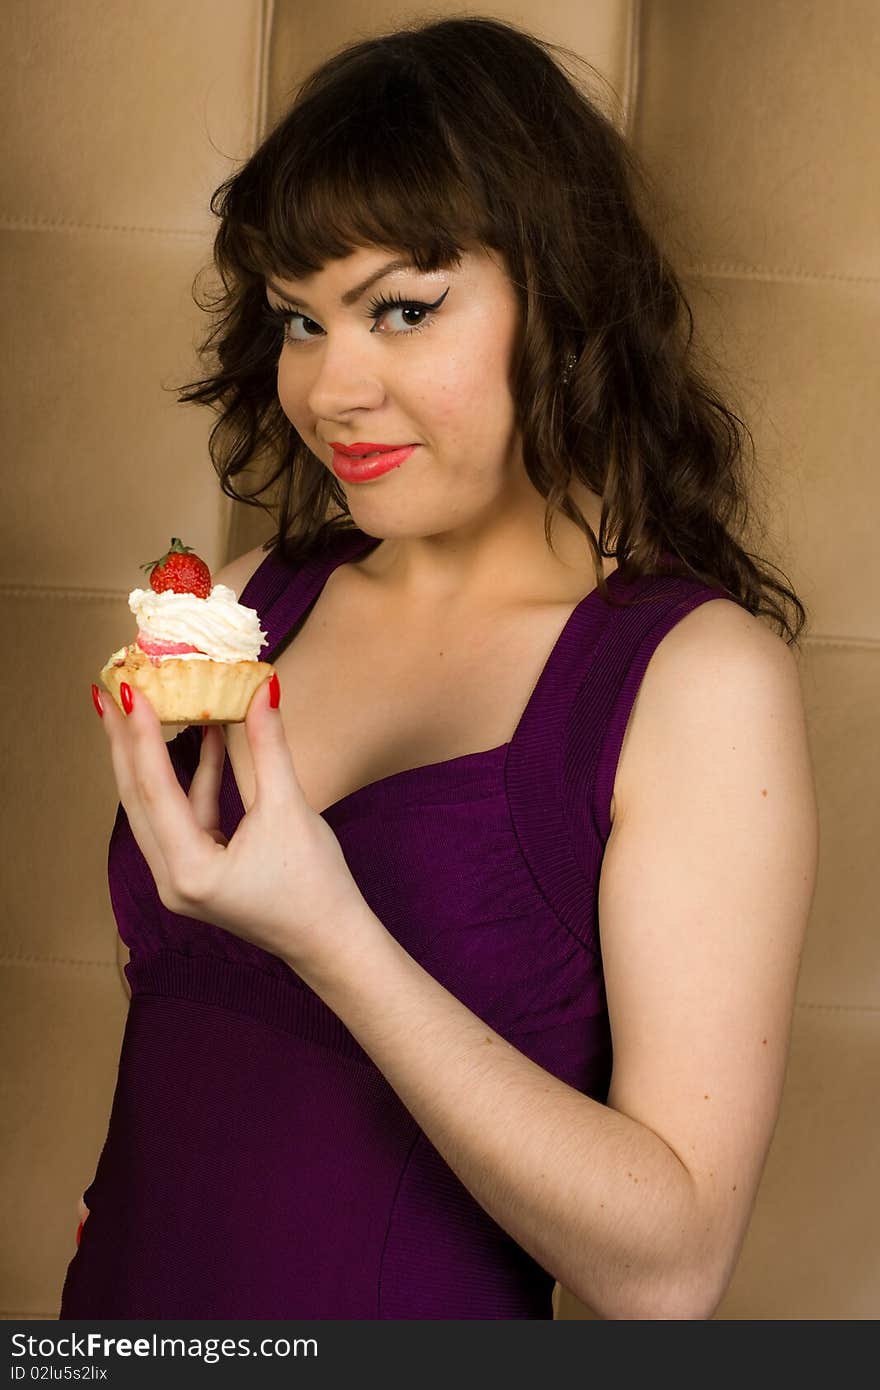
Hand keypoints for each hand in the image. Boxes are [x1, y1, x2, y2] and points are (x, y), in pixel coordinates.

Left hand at [91, 675, 377, 975]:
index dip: (141, 736)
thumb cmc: (315, 884)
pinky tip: (202, 740)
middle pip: (137, 799)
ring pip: (154, 808)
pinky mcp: (195, 875)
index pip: (155, 790)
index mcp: (190, 871)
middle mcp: (172, 880)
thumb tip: (263, 688)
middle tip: (111, 692)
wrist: (332, 940)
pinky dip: (190, 781)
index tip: (132, 690)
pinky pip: (181, 818)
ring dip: (155, 758)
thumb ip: (269, 747)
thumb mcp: (290, 809)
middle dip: (124, 743)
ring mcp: (180, 881)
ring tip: (149, 707)